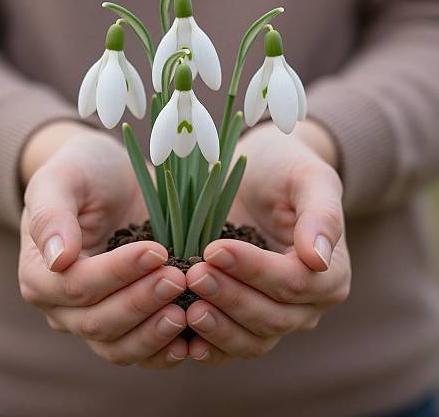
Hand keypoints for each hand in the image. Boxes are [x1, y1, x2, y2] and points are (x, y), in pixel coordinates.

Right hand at [18, 123, 187, 367]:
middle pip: (99, 322)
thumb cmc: (83, 173)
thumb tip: (56, 258)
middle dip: (141, 302)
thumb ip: (51, 214)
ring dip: (154, 333)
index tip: (156, 251)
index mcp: (40, 274)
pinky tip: (191, 340)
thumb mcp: (63, 179)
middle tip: (179, 278)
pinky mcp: (125, 321)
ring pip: (119, 346)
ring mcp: (94, 318)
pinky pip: (140, 349)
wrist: (110, 180)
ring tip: (187, 311)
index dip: (117, 273)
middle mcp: (63, 306)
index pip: (78, 285)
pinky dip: (164, 351)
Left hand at [184, 120, 350, 363]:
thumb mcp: (309, 178)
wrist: (261, 175)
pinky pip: (232, 344)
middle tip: (193, 273)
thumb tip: (320, 259)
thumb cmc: (287, 169)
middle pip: (272, 317)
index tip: (215, 249)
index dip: (254, 271)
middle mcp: (308, 304)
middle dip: (230, 297)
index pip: (293, 283)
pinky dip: (209, 345)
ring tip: (185, 307)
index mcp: (331, 272)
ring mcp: (277, 315)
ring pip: (252, 339)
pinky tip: (183, 337)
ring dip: (218, 327)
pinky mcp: (246, 318)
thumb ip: (321, 214)